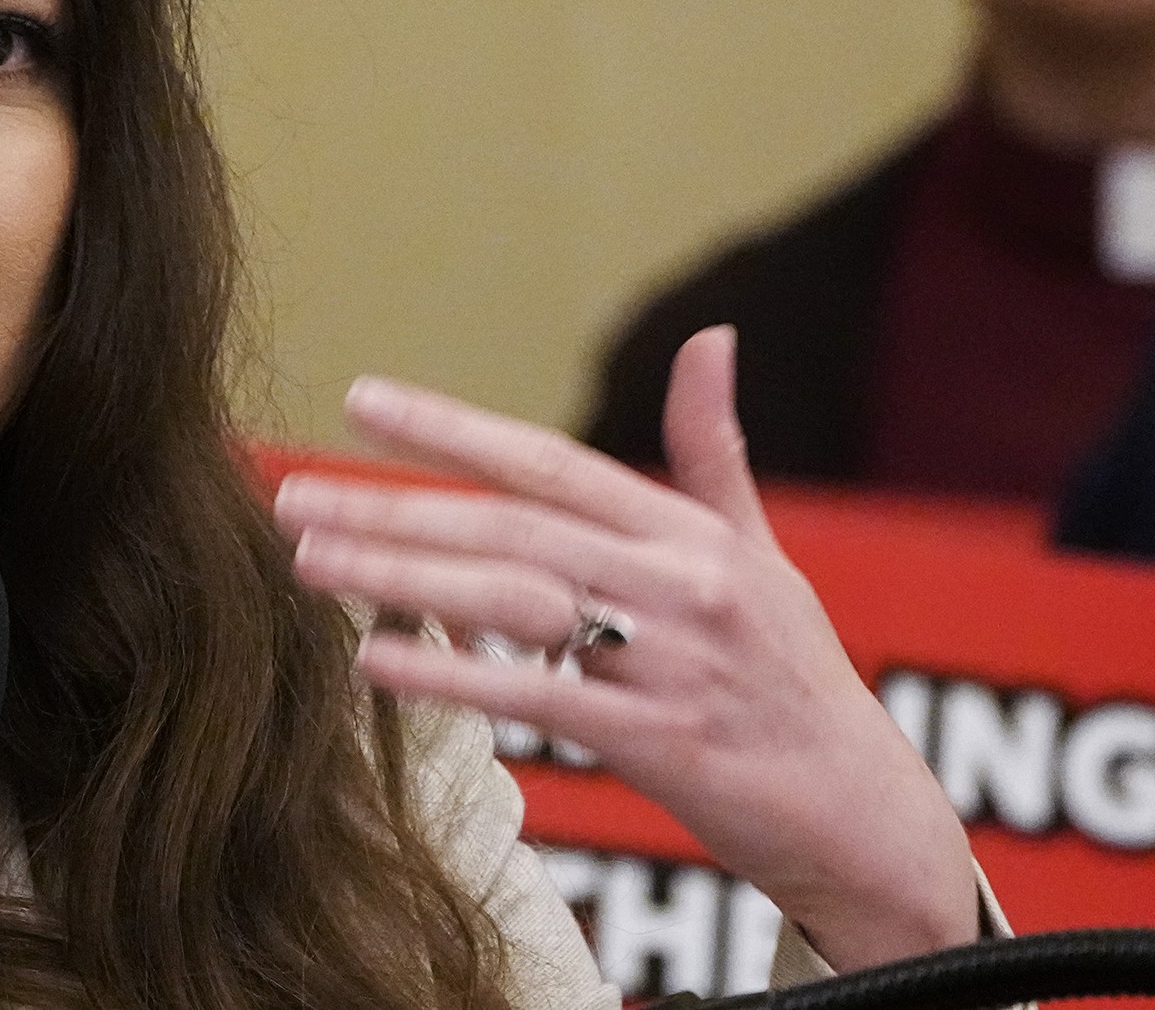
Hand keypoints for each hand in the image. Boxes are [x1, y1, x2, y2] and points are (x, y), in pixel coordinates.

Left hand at [274, 326, 977, 970]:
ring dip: (399, 577)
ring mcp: (669, 662)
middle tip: (291, 497)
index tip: (360, 401)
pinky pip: (535, 699)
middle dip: (392, 508)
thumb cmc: (796, 680)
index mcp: (692, 533)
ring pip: (512, 602)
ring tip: (306, 564)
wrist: (863, 815)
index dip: (452, 428)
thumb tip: (711, 338)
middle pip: (511, 527)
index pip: (551, 462)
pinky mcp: (658, 741)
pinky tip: (373, 659)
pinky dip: (452, 676)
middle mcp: (680, 584)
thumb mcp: (762, 555)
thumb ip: (715, 451)